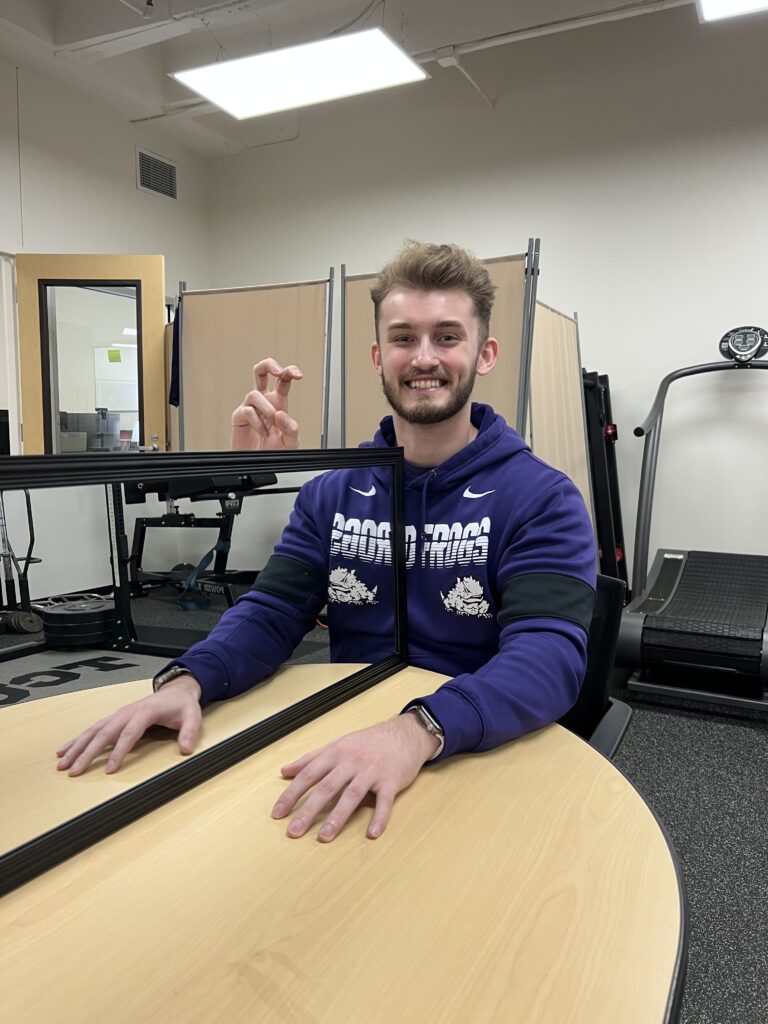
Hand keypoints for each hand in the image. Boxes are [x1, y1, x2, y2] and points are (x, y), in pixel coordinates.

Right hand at [55, 676, 202, 775]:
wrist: (175, 690)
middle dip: (87, 753)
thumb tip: (186, 749)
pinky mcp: (114, 718)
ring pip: (93, 731)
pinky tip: (64, 750)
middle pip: (104, 733)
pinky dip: (78, 740)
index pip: (129, 734)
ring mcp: (118, 714)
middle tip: (74, 771)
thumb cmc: (181, 705)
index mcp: (144, 712)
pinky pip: (93, 729)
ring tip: (62, 763)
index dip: (118, 752)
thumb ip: (189, 732)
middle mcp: (127, 712)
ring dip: (76, 747)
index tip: (109, 769)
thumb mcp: (192, 716)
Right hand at [231, 358, 302, 450]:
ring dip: (267, 408)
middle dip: (269, 365)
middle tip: (278, 371)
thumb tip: (281, 414)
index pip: (283, 380)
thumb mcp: (291, 443)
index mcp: (279, 402)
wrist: (260, 467)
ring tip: (273, 422)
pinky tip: (262, 432)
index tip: (298, 375)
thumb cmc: (274, 453)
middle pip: (261, 372)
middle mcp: (264, 402)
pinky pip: (246, 411)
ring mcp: (250, 408)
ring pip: (254, 393)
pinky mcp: (239, 417)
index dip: (289, 371)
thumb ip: (291, 429)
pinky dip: (257, 422)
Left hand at [271, 713, 439, 841]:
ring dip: (338, 817)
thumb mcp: (337, 745)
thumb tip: (285, 770)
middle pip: (327, 787)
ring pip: (352, 795)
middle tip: (294, 831)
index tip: (278, 813)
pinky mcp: (391, 781)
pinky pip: (385, 801)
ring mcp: (372, 771)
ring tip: (324, 837)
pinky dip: (379, 817)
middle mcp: (352, 761)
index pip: (309, 774)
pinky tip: (372, 833)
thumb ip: (310, 759)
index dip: (291, 794)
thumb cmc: (368, 742)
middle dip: (309, 810)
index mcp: (336, 753)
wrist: (405, 734)